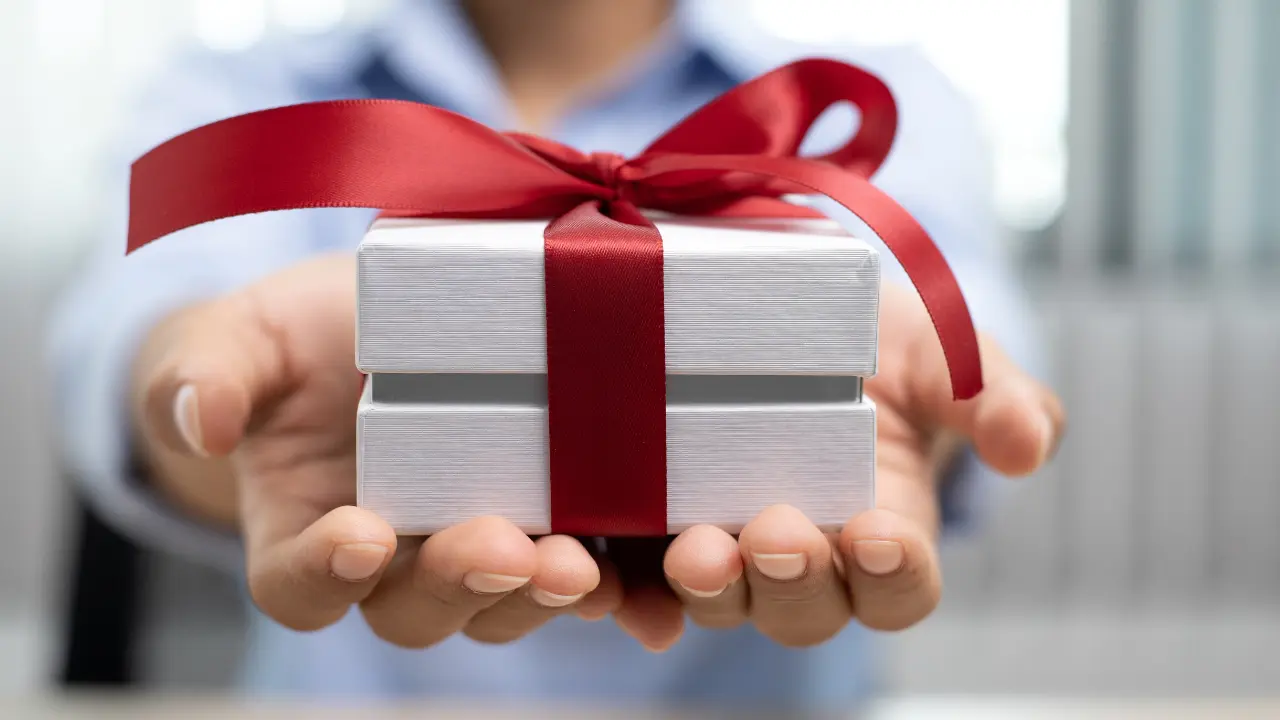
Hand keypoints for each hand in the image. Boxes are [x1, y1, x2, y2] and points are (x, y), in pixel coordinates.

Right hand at [131, 254, 623, 646]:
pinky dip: (616, 589)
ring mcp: (472, 542)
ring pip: (503, 599)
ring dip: (542, 592)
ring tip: (581, 565)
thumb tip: (201, 417)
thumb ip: (206, 372)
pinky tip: (644, 587)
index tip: (361, 535)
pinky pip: (578, 571)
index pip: (298, 582)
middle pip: (417, 607)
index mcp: (304, 528)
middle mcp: (393, 556)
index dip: (325, 573)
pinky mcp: (545, 518)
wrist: (374, 327)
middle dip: (461, 584)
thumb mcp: (243, 337)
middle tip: (505, 549)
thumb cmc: (296, 338)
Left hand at [616, 281, 1065, 649]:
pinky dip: (625, 586)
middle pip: (803, 608)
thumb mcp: (944, 351)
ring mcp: (724, 539)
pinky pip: (636, 571)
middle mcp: (805, 554)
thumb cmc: (881, 337)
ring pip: (719, 598)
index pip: (899, 587)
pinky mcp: (653, 517)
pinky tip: (609, 576)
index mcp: (884, 531)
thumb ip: (997, 395)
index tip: (880, 532)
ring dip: (708, 588)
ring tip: (696, 550)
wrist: (791, 304)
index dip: (894, 574)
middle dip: (791, 581)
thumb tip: (1029, 445)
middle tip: (776, 535)